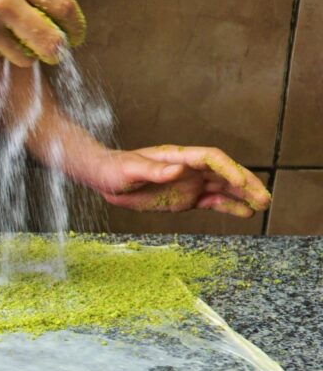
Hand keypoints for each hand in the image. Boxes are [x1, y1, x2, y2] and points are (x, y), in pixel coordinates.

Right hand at [0, 0, 85, 65]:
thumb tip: (55, 10)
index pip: (61, 5)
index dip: (75, 23)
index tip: (76, 32)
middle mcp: (3, 2)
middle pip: (49, 40)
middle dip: (58, 50)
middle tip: (59, 51)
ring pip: (23, 54)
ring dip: (25, 51)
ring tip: (9, 36)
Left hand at [84, 146, 271, 218]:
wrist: (105, 179)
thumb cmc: (115, 170)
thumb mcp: (130, 170)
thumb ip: (154, 170)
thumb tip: (177, 168)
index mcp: (179, 156)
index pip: (211, 159)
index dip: (228, 168)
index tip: (240, 181)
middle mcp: (189, 168)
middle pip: (225, 173)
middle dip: (246, 184)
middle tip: (264, 197)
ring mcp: (190, 183)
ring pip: (223, 188)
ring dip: (243, 196)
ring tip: (263, 206)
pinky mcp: (186, 198)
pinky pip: (212, 202)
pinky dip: (229, 207)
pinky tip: (246, 213)